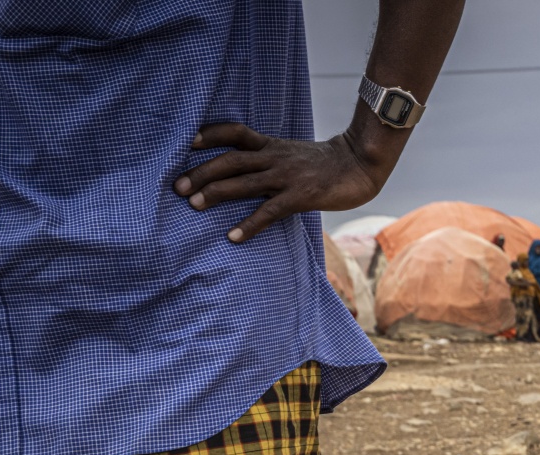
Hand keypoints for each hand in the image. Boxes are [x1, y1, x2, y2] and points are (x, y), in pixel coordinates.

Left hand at [175, 124, 390, 243]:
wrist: (361, 164)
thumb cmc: (329, 164)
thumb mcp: (295, 154)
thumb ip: (272, 160)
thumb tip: (250, 173)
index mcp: (272, 146)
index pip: (235, 133)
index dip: (210, 135)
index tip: (187, 142)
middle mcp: (274, 158)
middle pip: (230, 160)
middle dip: (202, 172)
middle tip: (178, 187)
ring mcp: (287, 177)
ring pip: (243, 182)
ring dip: (216, 193)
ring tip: (193, 206)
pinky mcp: (301, 196)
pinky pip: (269, 210)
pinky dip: (249, 224)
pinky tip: (233, 236)